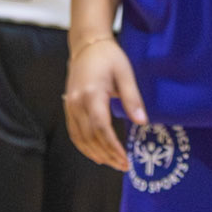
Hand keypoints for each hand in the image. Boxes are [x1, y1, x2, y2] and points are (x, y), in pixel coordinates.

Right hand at [63, 35, 141, 170]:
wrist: (87, 45)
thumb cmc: (108, 57)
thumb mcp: (125, 74)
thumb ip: (132, 99)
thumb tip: (142, 122)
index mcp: (92, 95)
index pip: (101, 128)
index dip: (113, 147)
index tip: (125, 160)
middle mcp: (77, 103)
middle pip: (90, 137)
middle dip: (107, 155)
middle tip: (123, 166)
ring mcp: (70, 105)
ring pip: (80, 138)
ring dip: (95, 154)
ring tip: (112, 164)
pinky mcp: (68, 106)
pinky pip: (74, 132)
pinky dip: (83, 146)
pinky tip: (95, 153)